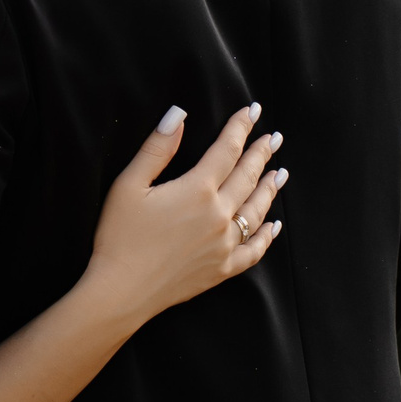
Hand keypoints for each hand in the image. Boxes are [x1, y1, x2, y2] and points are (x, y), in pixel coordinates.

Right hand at [81, 103, 284, 324]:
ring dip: (269, 189)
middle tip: (275, 138)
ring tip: (280, 173)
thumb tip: (178, 114)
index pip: (227, 150)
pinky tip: (275, 226)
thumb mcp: (129, 185)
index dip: (241, 128)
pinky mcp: (223, 269)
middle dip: (261, 154)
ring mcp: (225, 244)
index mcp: (197, 190)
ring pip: (256, 210)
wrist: (122, 290)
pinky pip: (254, 250)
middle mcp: (219, 215)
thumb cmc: (120, 236)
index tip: (253, 111)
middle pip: (247, 177)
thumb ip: (157, 149)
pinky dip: (267, 236)